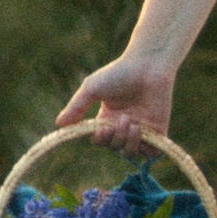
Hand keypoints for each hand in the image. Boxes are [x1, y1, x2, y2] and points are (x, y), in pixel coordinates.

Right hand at [57, 51, 175, 143]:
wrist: (148, 64)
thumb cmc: (119, 73)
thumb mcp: (92, 88)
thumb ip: (76, 107)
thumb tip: (58, 124)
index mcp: (108, 118)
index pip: (100, 139)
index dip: (100, 139)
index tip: (102, 128)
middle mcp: (124, 125)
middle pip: (115, 147)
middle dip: (115, 139)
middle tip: (122, 120)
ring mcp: (142, 128)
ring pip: (131, 152)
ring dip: (129, 143)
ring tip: (133, 125)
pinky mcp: (159, 130)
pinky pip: (151, 152)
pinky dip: (145, 148)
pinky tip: (142, 131)